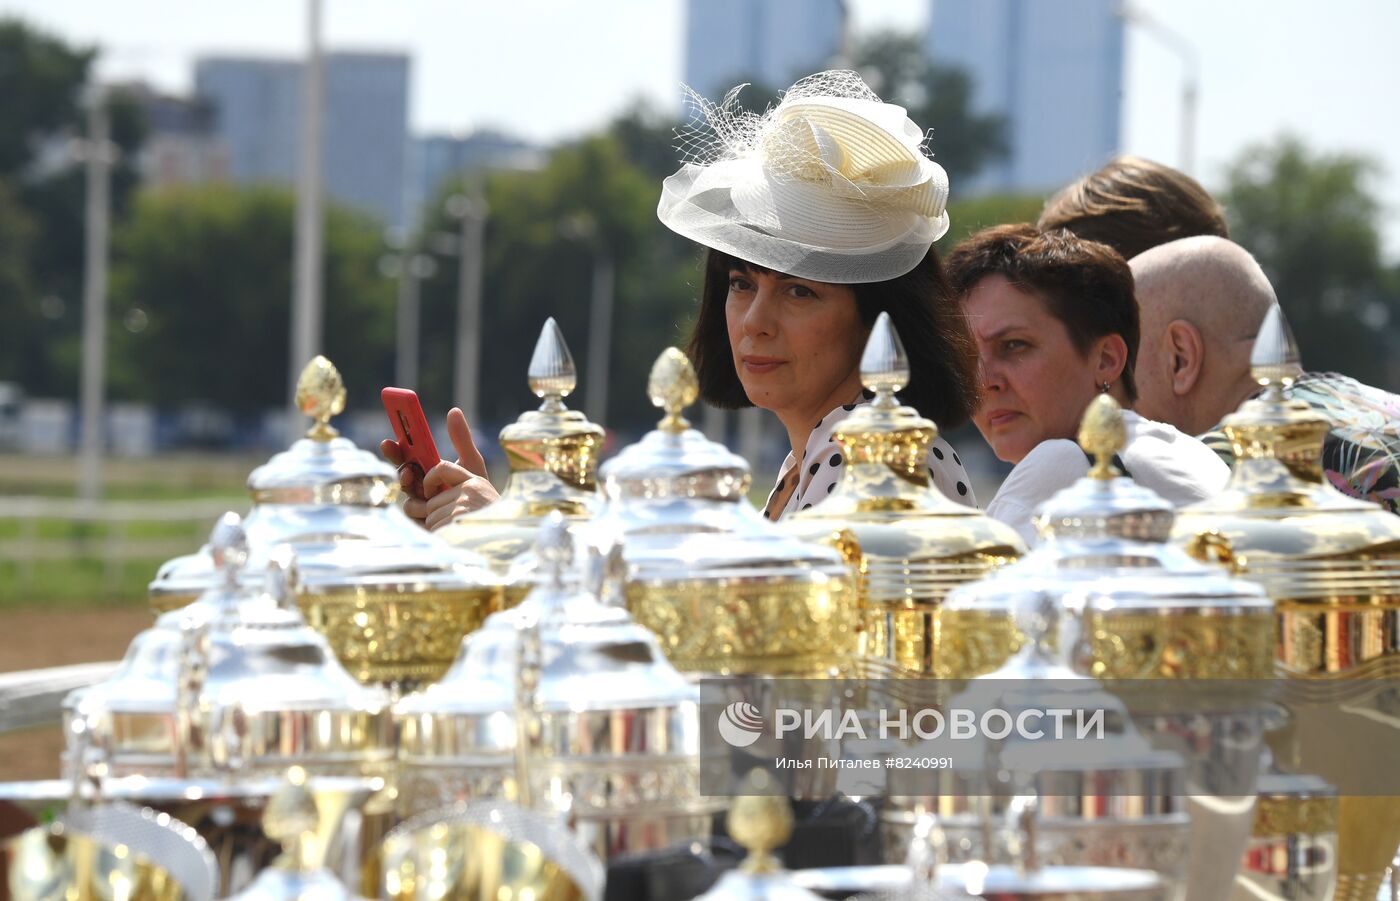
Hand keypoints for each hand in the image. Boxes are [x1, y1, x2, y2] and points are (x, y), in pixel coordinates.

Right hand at [381, 407, 499, 528]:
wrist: (484, 519)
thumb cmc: (475, 490)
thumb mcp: (470, 463)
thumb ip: (462, 439)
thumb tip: (454, 411)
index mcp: (428, 471)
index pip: (407, 457)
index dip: (396, 448)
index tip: (390, 440)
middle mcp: (419, 487)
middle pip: (401, 473)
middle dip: (396, 463)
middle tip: (396, 454)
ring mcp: (418, 505)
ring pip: (405, 492)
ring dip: (410, 485)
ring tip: (420, 482)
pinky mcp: (421, 522)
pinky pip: (412, 512)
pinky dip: (420, 507)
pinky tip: (430, 506)